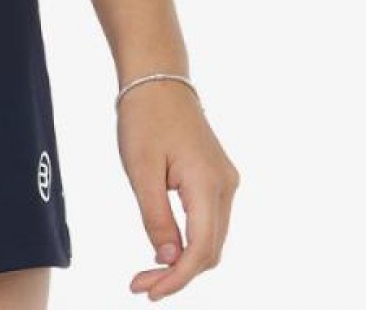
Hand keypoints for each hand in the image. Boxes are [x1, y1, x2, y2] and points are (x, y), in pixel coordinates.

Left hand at [118, 79, 240, 300]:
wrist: (157, 78)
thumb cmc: (144, 117)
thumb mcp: (141, 169)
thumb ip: (156, 217)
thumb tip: (170, 261)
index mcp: (209, 185)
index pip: (201, 250)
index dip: (177, 278)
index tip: (148, 291)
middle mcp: (226, 187)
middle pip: (210, 249)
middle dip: (177, 273)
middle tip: (140, 284)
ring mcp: (225, 182)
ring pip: (211, 237)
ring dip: (183, 259)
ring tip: (148, 272)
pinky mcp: (216, 177)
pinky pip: (208, 220)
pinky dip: (189, 239)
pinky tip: (165, 247)